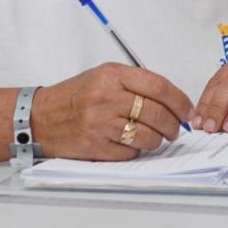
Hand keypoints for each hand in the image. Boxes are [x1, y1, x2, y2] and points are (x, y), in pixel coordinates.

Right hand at [32, 63, 192, 159]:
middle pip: (157, 114)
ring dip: (157, 140)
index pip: (159, 87)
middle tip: (175, 129)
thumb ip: (136, 83)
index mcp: (112, 76)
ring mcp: (100, 123)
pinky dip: (136, 150)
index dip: (180, 101)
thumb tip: (172, 101)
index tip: (187, 111)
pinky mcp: (96, 146)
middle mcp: (107, 98)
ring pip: (147, 136)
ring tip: (154, 137)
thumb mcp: (104, 76)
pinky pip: (130, 152)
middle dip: (173, 125)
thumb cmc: (75, 96)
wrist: (40, 117)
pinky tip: (130, 143)